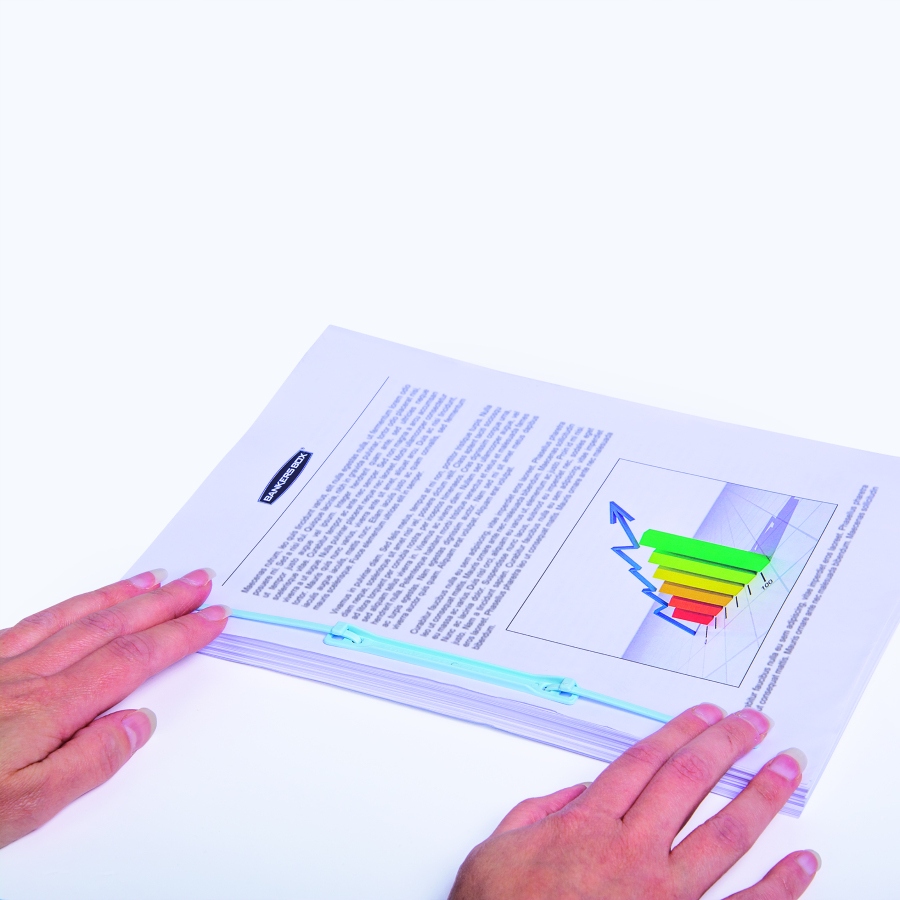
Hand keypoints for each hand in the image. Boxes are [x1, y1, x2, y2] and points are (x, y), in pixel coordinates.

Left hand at [0, 568, 229, 846]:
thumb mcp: (19, 809)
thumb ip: (85, 765)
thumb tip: (137, 725)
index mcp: (45, 711)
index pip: (131, 661)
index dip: (178, 634)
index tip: (211, 615)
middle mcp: (26, 678)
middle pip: (109, 626)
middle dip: (162, 601)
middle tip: (199, 579)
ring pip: (72, 616)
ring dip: (120, 594)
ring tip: (154, 578)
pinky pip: (33, 621)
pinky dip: (68, 605)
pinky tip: (78, 603)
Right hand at [449, 705, 819, 899]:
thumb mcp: (497, 850)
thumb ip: (536, 812)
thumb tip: (573, 793)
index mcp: (587, 826)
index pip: (644, 762)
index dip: (678, 731)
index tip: (705, 713)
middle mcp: (631, 853)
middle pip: (687, 782)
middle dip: (726, 744)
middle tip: (755, 723)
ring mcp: (662, 896)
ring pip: (722, 835)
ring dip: (760, 797)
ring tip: (786, 769)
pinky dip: (780, 887)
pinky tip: (803, 863)